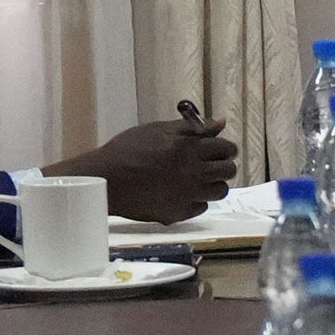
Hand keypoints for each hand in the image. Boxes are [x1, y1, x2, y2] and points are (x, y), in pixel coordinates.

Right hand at [50, 113, 237, 223]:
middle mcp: (194, 173)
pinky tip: (181, 192)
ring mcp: (188, 195)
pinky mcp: (179, 212)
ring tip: (196, 179)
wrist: (105, 179)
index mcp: (189, 148)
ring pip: (220, 191)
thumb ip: (192, 127)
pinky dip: (196, 199)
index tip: (219, 151)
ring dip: (213, 184)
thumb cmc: (128, 149)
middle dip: (222, 165)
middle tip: (209, 165)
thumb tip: (221, 122)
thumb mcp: (159, 130)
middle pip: (228, 170)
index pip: (226, 149)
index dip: (225, 149)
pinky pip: (201, 206)